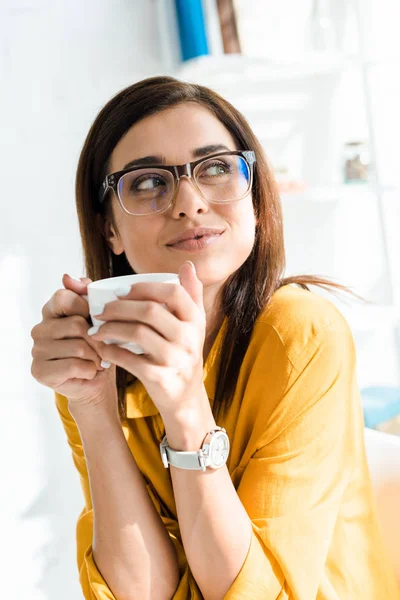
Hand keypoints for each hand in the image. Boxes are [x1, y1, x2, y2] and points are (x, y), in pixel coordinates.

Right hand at [31, 274, 117, 408]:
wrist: (95, 380)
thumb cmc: (97, 345)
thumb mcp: (97, 316)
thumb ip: (86, 294)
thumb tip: (68, 277)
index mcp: (50, 310)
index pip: (64, 297)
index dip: (86, 308)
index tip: (97, 320)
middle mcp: (39, 328)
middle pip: (76, 325)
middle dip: (99, 338)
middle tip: (104, 347)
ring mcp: (37, 350)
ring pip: (79, 347)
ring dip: (97, 356)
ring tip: (99, 360)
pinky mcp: (40, 371)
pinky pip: (75, 365)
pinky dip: (91, 370)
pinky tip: (90, 371)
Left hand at [88, 262, 207, 418]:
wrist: (186, 397)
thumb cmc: (183, 353)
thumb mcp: (193, 325)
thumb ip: (191, 294)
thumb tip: (187, 265)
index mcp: (195, 320)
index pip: (172, 293)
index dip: (144, 288)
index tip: (121, 291)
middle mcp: (189, 338)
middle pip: (150, 311)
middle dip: (119, 307)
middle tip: (100, 310)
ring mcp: (176, 358)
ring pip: (137, 333)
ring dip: (111, 328)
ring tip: (97, 328)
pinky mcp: (161, 378)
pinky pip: (130, 360)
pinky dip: (111, 351)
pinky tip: (102, 347)